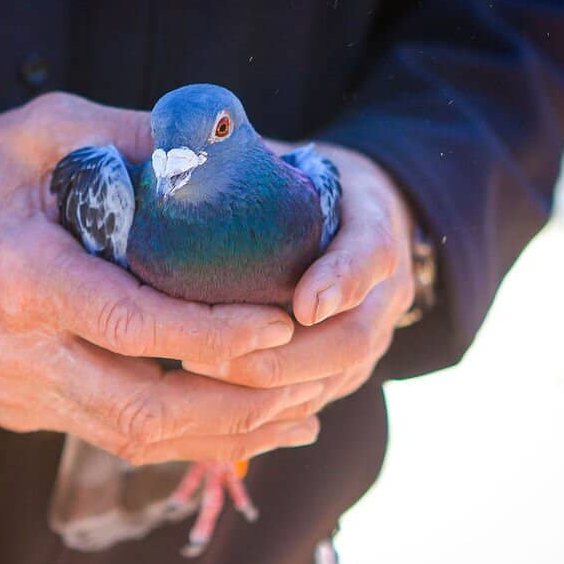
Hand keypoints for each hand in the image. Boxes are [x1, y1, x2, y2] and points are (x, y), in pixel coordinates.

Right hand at [0, 93, 322, 464]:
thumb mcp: (48, 129)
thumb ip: (137, 138)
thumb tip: (231, 153)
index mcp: (21, 280)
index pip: (135, 326)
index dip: (216, 336)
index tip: (281, 325)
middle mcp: (16, 354)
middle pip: (144, 410)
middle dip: (239, 406)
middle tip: (311, 385)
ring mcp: (17, 393)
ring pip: (135, 440)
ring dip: (224, 433)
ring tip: (299, 417)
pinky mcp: (22, 410)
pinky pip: (116, 437)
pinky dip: (185, 436)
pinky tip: (239, 423)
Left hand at [183, 144, 415, 409]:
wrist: (354, 219)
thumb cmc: (305, 184)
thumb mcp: (290, 158)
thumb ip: (248, 160)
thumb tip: (179, 152)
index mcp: (375, 223)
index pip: (372, 253)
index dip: (342, 280)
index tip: (304, 303)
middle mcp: (384, 290)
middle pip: (352, 338)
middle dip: (283, 356)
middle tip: (213, 358)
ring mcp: (370, 336)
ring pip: (333, 379)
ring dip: (269, 391)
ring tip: (200, 384)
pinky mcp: (345, 370)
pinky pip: (316, 401)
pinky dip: (270, 411)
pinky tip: (215, 410)